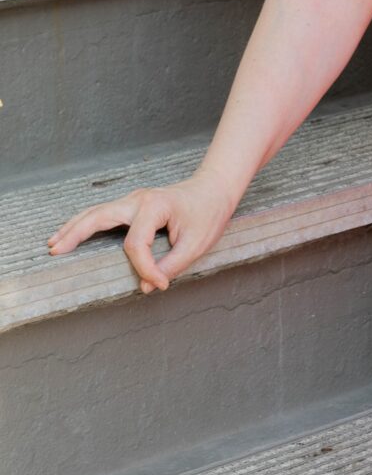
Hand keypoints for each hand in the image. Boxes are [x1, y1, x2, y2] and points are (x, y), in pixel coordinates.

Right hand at [45, 170, 237, 294]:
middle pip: (98, 216)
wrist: (215, 189)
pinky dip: (84, 223)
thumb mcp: (196, 244)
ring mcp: (132, 200)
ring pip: (95, 212)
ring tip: (53, 245)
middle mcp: (137, 200)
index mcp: (153, 206)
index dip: (145, 268)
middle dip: (75, 234)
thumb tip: (146, 286)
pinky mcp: (131, 205)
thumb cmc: (208, 213)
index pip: (136, 244)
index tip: (159, 284)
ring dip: (73, 228)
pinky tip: (71, 233)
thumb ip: (171, 266)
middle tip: (55, 252)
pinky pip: (102, 213)